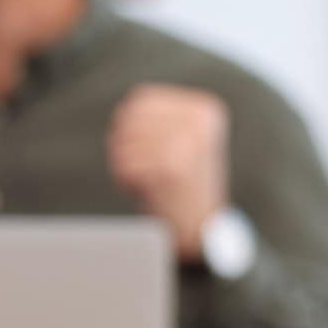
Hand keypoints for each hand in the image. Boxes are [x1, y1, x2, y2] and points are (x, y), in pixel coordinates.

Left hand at [107, 85, 229, 261]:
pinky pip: (124, 164)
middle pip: (129, 118)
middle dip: (122, 143)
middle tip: (137, 168)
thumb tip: (123, 109)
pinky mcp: (171, 168)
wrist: (201, 228)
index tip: (141, 149)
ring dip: (123, 162)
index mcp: (204, 110)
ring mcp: (186, 144)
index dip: (127, 124)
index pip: (142, 98)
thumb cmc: (183, 184)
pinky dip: (125, 179)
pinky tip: (144, 191)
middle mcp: (199, 122)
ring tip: (144, 180)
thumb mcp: (182, 140)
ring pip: (124, 140)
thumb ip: (157, 119)